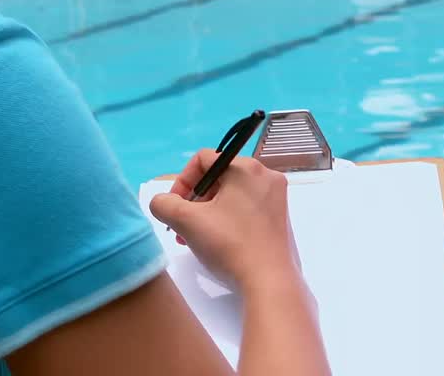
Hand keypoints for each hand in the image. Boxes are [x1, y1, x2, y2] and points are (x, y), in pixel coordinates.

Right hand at [149, 151, 303, 294]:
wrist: (269, 283)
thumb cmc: (229, 245)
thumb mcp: (185, 221)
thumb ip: (163, 204)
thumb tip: (163, 203)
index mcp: (247, 168)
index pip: (203, 160)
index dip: (182, 181)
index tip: (175, 207)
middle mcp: (266, 177)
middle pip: (217, 178)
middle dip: (194, 201)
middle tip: (183, 225)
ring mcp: (276, 199)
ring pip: (230, 195)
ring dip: (207, 212)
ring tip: (195, 237)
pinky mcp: (280, 219)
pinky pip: (245, 208)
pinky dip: (226, 220)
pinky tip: (217, 242)